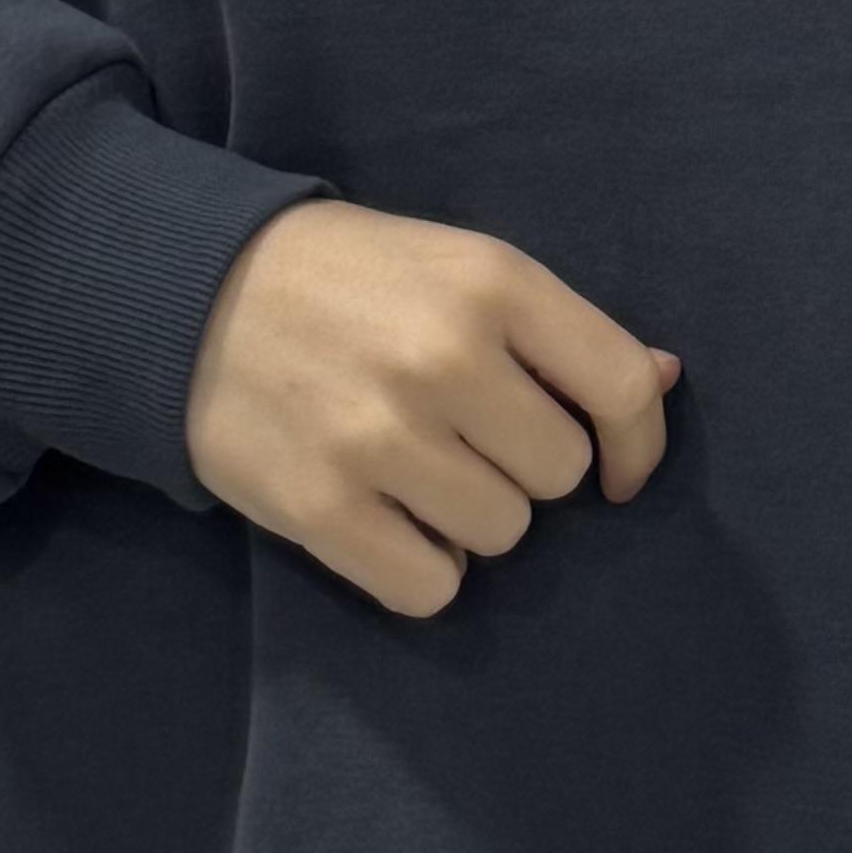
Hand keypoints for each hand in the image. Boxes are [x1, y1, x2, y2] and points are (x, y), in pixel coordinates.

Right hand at [184, 194, 680, 616]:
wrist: (186, 290)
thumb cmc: (348, 279)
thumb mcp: (459, 265)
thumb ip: (559, 329)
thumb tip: (665, 381)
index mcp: (491, 282)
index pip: (621, 387)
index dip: (640, 444)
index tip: (621, 472)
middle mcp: (444, 358)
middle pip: (560, 474)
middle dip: (523, 464)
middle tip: (463, 432)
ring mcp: (380, 437)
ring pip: (504, 535)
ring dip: (472, 516)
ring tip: (414, 467)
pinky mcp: (321, 508)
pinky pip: (432, 587)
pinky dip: (420, 566)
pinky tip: (384, 516)